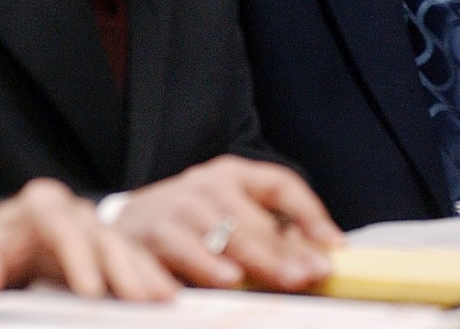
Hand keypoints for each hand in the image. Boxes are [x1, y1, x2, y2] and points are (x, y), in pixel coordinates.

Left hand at [0, 178, 177, 300]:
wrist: (0, 238)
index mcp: (42, 205)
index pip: (63, 229)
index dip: (80, 259)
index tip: (91, 291)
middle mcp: (74, 210)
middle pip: (103, 236)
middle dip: (124, 268)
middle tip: (142, 298)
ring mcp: (93, 226)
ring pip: (125, 246)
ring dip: (145, 273)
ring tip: (166, 298)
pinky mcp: (104, 246)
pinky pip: (132, 258)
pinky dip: (148, 276)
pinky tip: (165, 295)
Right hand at [112, 155, 342, 290]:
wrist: (125, 221)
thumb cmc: (191, 220)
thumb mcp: (229, 212)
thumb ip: (268, 232)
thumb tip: (318, 257)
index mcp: (233, 175)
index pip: (280, 184)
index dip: (310, 213)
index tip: (334, 246)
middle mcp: (205, 187)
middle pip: (249, 220)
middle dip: (280, 252)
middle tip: (307, 276)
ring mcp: (175, 210)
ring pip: (214, 237)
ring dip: (243, 261)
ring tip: (265, 279)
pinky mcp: (147, 237)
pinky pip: (173, 255)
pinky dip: (193, 271)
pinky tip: (211, 285)